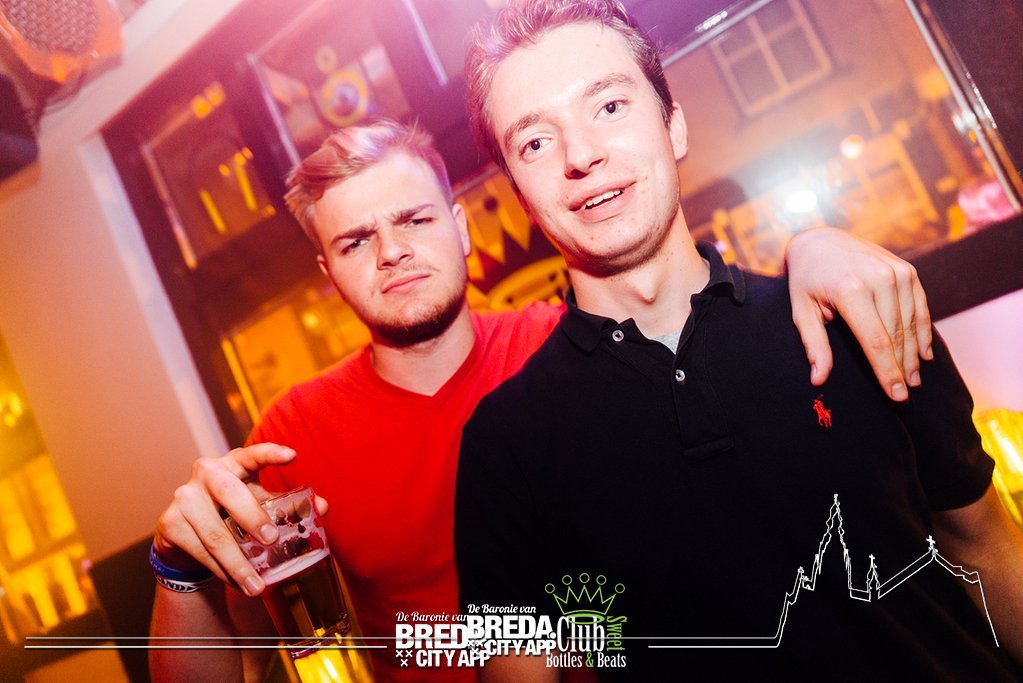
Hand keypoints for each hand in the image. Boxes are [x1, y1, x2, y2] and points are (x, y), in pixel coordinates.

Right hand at [153, 443, 327, 596]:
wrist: (185, 533)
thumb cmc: (230, 511)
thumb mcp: (257, 502)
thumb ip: (286, 505)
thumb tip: (322, 508)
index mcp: (233, 463)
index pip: (252, 454)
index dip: (270, 453)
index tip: (292, 456)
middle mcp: (206, 473)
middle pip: (230, 492)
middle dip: (252, 517)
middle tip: (271, 540)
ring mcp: (185, 497)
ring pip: (215, 533)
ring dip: (238, 563)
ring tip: (257, 585)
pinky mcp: (170, 522)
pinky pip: (201, 551)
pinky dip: (221, 570)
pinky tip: (235, 582)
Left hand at [785, 227, 932, 400]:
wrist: (821, 240)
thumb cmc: (807, 281)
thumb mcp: (802, 312)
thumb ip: (814, 346)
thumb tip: (818, 380)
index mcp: (850, 290)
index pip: (875, 341)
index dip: (888, 372)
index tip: (897, 397)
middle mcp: (879, 279)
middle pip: (897, 335)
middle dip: (902, 368)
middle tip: (905, 396)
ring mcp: (897, 272)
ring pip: (911, 324)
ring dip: (914, 355)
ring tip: (914, 380)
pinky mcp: (907, 270)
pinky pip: (920, 307)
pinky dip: (923, 332)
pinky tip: (924, 354)